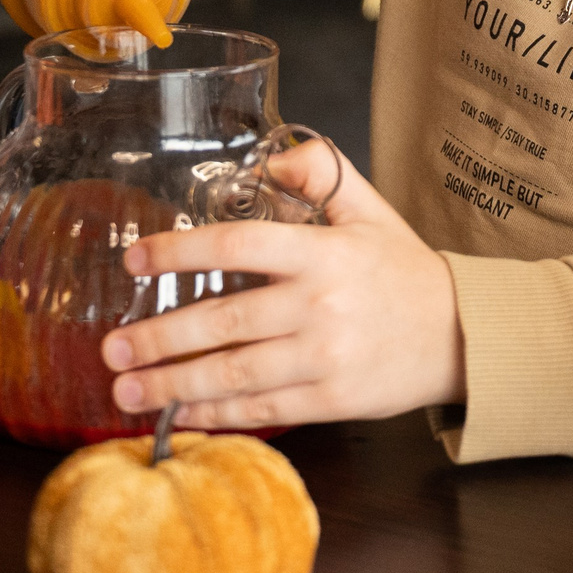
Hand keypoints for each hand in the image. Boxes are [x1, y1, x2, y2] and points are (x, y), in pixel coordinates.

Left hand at [96, 137, 467, 429]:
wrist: (461, 334)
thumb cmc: (404, 271)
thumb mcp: (370, 210)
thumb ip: (320, 174)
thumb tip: (267, 159)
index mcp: (323, 253)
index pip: (240, 245)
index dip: (182, 251)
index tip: (136, 259)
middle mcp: (320, 305)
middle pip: (225, 321)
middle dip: (160, 338)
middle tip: (112, 348)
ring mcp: (325, 357)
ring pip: (236, 373)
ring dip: (173, 384)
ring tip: (125, 390)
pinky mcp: (331, 400)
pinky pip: (263, 409)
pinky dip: (216, 414)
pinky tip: (179, 412)